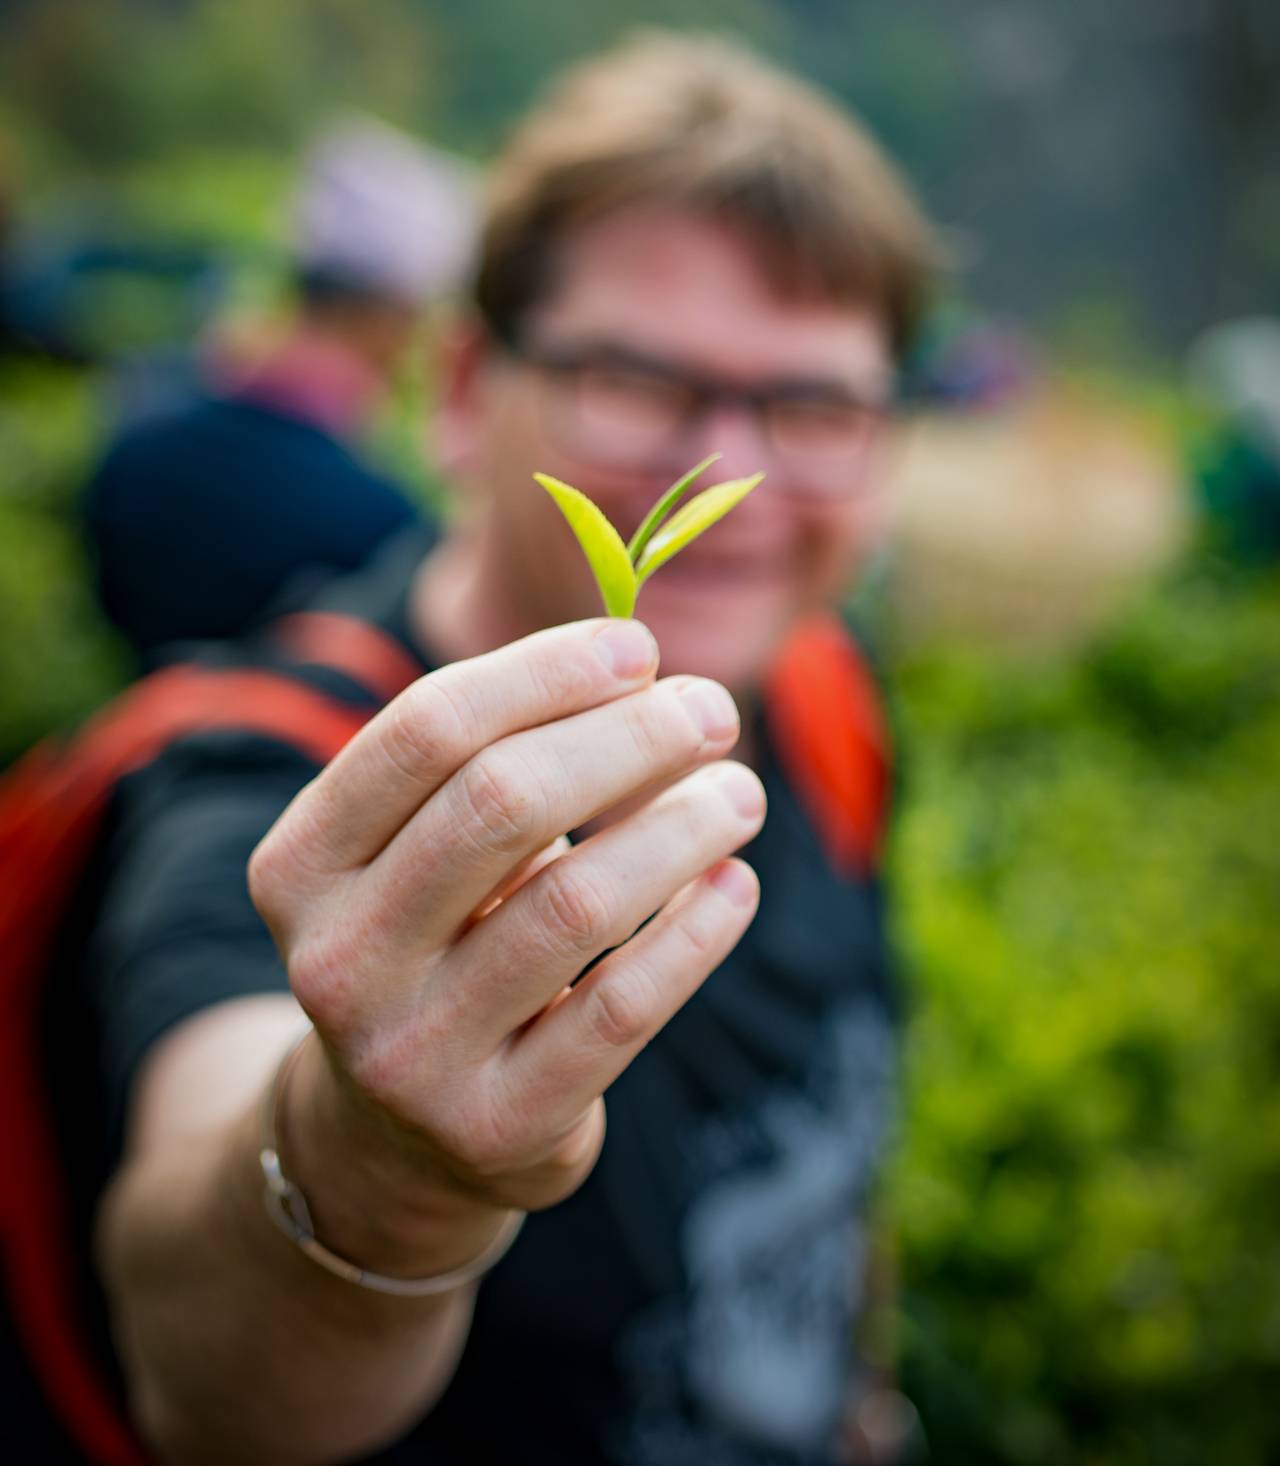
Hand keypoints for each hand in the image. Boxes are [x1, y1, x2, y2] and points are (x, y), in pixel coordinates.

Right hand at [248, 618, 764, 1258]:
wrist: (395, 1141)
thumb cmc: (435, 948)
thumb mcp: (422, 857)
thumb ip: (496, 764)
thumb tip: (645, 676)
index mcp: (301, 864)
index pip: (426, 731)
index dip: (544, 673)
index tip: (637, 648)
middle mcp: (337, 959)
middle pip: (500, 802)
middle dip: (627, 737)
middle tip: (712, 711)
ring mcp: (411, 1054)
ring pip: (573, 904)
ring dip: (681, 828)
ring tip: (741, 793)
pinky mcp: (497, 1127)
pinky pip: (622, 1008)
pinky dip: (695, 933)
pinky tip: (736, 886)